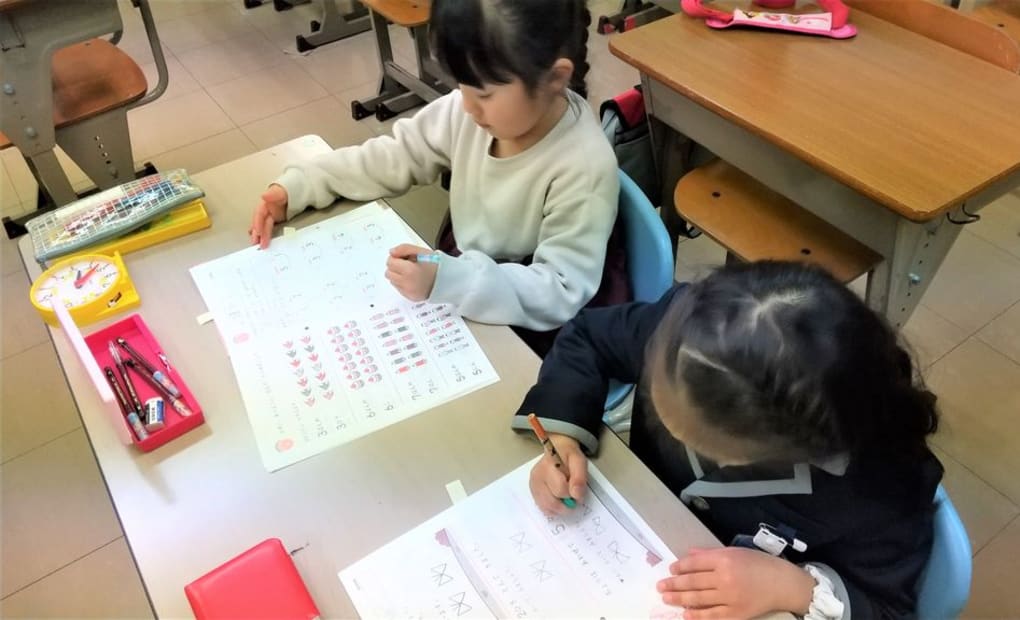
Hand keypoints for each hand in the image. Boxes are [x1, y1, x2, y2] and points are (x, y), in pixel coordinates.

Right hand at [249, 184, 288, 248]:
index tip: (257, 232)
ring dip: (261, 237)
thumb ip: (273, 194)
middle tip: (257, 244)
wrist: (296, 192)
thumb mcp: (280, 191)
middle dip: (258, 234)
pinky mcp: (276, 222)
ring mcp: (271, 217)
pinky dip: (265, 236)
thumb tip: (264, 196)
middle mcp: (266, 212)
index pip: (259, 214)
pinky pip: (269, 230)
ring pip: (264, 228)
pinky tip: (262, 241)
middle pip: (261, 224)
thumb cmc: (286, 192)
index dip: (257, 223)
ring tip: (259, 246)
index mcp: (265, 204)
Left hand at [385, 244, 438, 300]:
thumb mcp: (422, 251)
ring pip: (393, 281)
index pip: (390, 262)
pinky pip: (399, 289)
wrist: (448, 280)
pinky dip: (403, 284)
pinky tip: (414, 280)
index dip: (396, 258)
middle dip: (396, 267)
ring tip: (412, 273)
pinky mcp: (410, 298)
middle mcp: (407, 283)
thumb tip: (392, 252)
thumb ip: (404, 248)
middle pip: (389, 273)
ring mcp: (408, 292)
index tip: (405, 257)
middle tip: (408, 264)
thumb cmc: (437, 265)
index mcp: (409, 271)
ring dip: (398, 275)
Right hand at [528, 433, 587, 514]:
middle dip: (566, 502)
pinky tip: (558, 501)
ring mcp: (533, 484)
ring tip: (566, 498)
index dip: (573, 494)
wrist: (556, 450)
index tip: (579, 491)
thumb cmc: (568, 456)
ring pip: (546, 507)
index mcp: (548, 466)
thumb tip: (576, 495)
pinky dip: (553, 509)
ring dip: (560, 508)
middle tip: (573, 495)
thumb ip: (579, 477)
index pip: (561, 490)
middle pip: (552, 502)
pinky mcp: (532, 491)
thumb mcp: (579, 460)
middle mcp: (537, 476)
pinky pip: (543, 508)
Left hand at [657, 547, 814, 619]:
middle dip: (674, 584)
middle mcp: (725, 578)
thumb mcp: (736, 552)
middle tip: (660, 586)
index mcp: (725, 559)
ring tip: (666, 598)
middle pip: (693, 582)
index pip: (695, 563)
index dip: (680, 567)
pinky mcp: (736, 613)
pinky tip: (686, 614)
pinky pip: (712, 616)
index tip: (671, 569)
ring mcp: (730, 597)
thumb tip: (689, 555)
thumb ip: (711, 554)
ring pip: (698, 599)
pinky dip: (698, 616)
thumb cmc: (759, 564)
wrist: (783, 584)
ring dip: (679, 599)